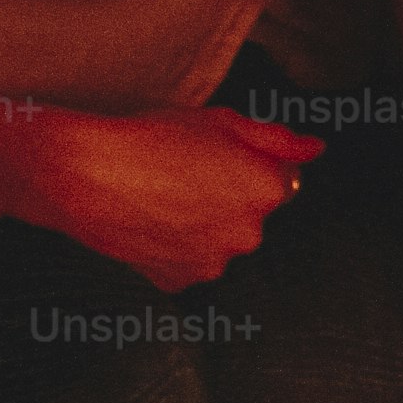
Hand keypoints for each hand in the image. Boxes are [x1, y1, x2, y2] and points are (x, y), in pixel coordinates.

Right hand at [24, 107, 320, 291]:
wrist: (85, 175)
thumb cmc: (153, 139)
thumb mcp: (223, 121)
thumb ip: (279, 139)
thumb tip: (317, 149)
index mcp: (268, 191)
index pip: (281, 178)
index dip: (248, 162)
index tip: (214, 155)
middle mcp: (250, 234)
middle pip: (252, 213)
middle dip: (230, 197)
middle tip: (184, 174)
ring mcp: (214, 263)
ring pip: (221, 240)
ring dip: (205, 225)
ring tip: (164, 197)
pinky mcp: (180, 281)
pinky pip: (191, 263)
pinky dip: (178, 247)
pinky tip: (153, 222)